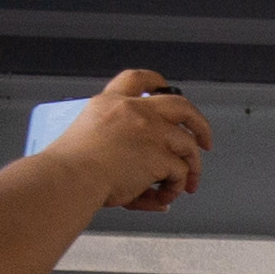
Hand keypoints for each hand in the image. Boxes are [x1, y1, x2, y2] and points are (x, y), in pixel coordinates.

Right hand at [45, 72, 206, 214]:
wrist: (70, 178)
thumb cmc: (72, 165)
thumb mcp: (91, 136)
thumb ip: (122, 143)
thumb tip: (146, 169)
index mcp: (110, 103)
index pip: (138, 79)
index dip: (158, 83)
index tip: (168, 91)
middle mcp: (133, 111)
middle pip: (181, 105)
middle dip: (200, 123)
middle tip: (204, 141)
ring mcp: (149, 131)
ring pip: (188, 144)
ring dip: (192, 167)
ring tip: (186, 183)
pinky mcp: (158, 155)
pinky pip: (181, 171)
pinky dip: (178, 186)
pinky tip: (166, 195)